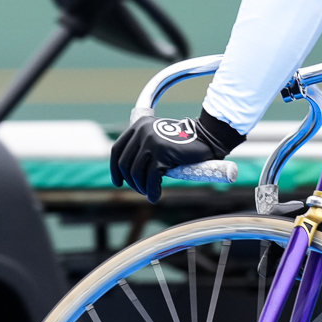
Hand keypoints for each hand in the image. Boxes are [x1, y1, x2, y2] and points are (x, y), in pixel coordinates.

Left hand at [109, 111, 243, 202]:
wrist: (206, 136)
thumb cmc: (184, 141)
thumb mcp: (158, 138)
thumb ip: (143, 147)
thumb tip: (128, 171)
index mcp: (138, 126)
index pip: (117, 150)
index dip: (115, 169)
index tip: (118, 182)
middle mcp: (142, 131)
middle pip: (125, 163)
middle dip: (131, 182)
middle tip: (140, 190)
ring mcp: (151, 141)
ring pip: (137, 172)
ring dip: (141, 187)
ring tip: (148, 193)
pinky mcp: (162, 152)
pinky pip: (151, 178)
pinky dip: (152, 190)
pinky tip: (155, 196)